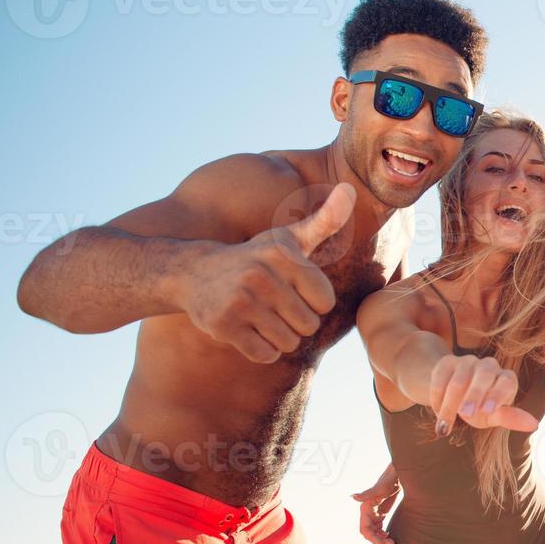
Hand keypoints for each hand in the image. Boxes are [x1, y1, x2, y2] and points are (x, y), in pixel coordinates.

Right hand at [179, 183, 355, 362]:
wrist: (194, 273)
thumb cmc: (256, 258)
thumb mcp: (289, 238)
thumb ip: (324, 220)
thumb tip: (350, 188)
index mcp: (284, 255)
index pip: (325, 303)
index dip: (312, 302)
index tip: (291, 288)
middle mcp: (263, 275)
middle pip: (309, 326)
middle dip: (295, 322)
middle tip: (272, 304)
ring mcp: (241, 301)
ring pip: (288, 343)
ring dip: (278, 337)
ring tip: (259, 315)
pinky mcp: (223, 325)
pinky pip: (265, 355)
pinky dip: (260, 349)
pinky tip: (246, 328)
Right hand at [352, 463, 400, 543]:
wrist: (397, 474)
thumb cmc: (390, 478)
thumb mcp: (381, 487)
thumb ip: (367, 493)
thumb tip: (353, 497)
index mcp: (365, 508)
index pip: (365, 529)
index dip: (373, 539)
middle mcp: (367, 512)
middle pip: (370, 534)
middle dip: (379, 542)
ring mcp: (374, 514)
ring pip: (374, 533)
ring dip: (382, 541)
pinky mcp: (380, 514)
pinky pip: (379, 529)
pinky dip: (383, 536)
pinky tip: (391, 538)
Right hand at [429, 354, 537, 435]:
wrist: (453, 396)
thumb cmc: (480, 409)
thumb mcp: (492, 416)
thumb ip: (510, 418)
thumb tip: (534, 424)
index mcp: (506, 379)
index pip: (507, 382)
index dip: (498, 394)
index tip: (488, 410)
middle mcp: (489, 366)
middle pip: (485, 374)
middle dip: (475, 395)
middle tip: (466, 414)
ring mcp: (467, 362)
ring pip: (460, 379)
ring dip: (451, 403)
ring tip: (445, 425)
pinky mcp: (447, 362)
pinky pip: (441, 377)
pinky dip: (437, 396)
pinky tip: (436, 411)